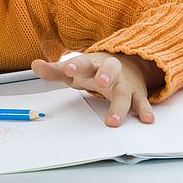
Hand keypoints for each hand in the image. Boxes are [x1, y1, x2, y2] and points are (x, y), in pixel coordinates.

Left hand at [31, 52, 156, 126]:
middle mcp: (110, 71)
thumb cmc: (94, 70)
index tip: (69, 69)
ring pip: (125, 92)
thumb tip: (35, 65)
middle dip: (106, 75)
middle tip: (101, 84)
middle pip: (110, 69)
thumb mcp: (74, 69)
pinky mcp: (136, 94)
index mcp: (92, 64)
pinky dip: (145, 110)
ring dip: (120, 106)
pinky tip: (147, 119)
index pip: (83, 62)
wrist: (126, 64)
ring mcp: (124, 83)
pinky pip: (142, 102)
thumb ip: (55, 70)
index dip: (76, 65)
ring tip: (112, 121)